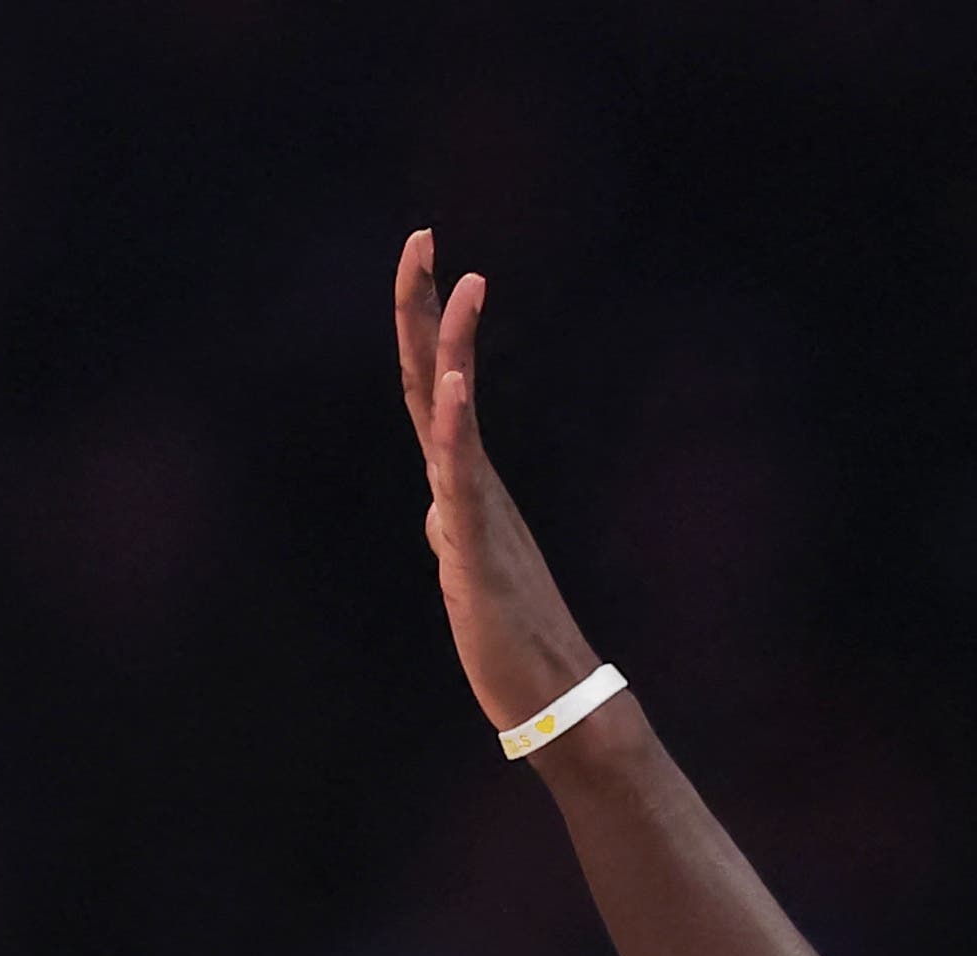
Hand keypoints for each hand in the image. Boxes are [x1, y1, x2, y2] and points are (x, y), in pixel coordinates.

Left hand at [394, 229, 612, 738]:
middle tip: (422, 236)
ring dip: (456, 346)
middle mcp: (472, 484)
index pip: (433, 389)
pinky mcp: (477, 554)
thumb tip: (439, 509)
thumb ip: (454, 530)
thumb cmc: (512, 639)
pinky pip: (465, 483)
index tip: (423, 260)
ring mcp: (477, 513)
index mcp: (465, 484)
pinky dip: (457, 432)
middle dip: (427, 307)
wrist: (554, 698)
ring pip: (455, 417)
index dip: (424, 325)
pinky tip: (455, 387)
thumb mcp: (466, 571)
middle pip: (437, 381)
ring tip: (464, 282)